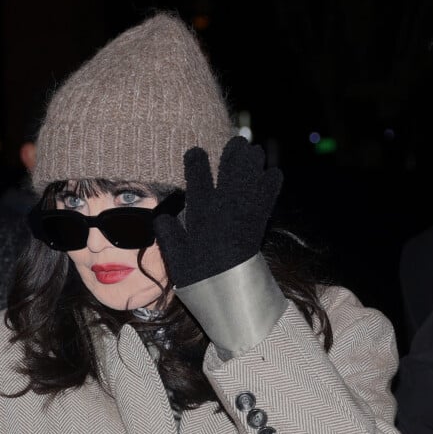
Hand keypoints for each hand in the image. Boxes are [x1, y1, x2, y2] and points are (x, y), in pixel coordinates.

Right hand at [154, 136, 282, 287]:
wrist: (230, 290)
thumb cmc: (199, 274)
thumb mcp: (175, 257)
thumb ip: (167, 234)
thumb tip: (161, 217)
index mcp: (202, 211)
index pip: (198, 175)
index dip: (196, 160)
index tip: (195, 152)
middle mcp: (225, 205)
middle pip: (232, 168)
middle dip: (234, 152)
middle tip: (236, 143)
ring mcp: (245, 211)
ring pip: (253, 176)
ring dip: (254, 162)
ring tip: (253, 152)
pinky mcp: (259, 221)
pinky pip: (269, 195)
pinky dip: (271, 183)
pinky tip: (271, 175)